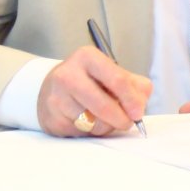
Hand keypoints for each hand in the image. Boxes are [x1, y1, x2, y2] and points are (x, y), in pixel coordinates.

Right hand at [37, 47, 151, 136]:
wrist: (50, 88)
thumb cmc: (88, 81)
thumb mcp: (111, 73)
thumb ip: (134, 85)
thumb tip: (139, 106)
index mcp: (88, 57)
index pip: (118, 80)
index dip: (132, 99)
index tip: (138, 113)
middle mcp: (68, 75)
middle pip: (105, 105)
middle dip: (121, 119)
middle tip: (127, 122)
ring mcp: (57, 98)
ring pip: (94, 123)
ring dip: (106, 126)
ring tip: (103, 117)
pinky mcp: (52, 119)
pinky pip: (82, 133)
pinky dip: (91, 131)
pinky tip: (87, 121)